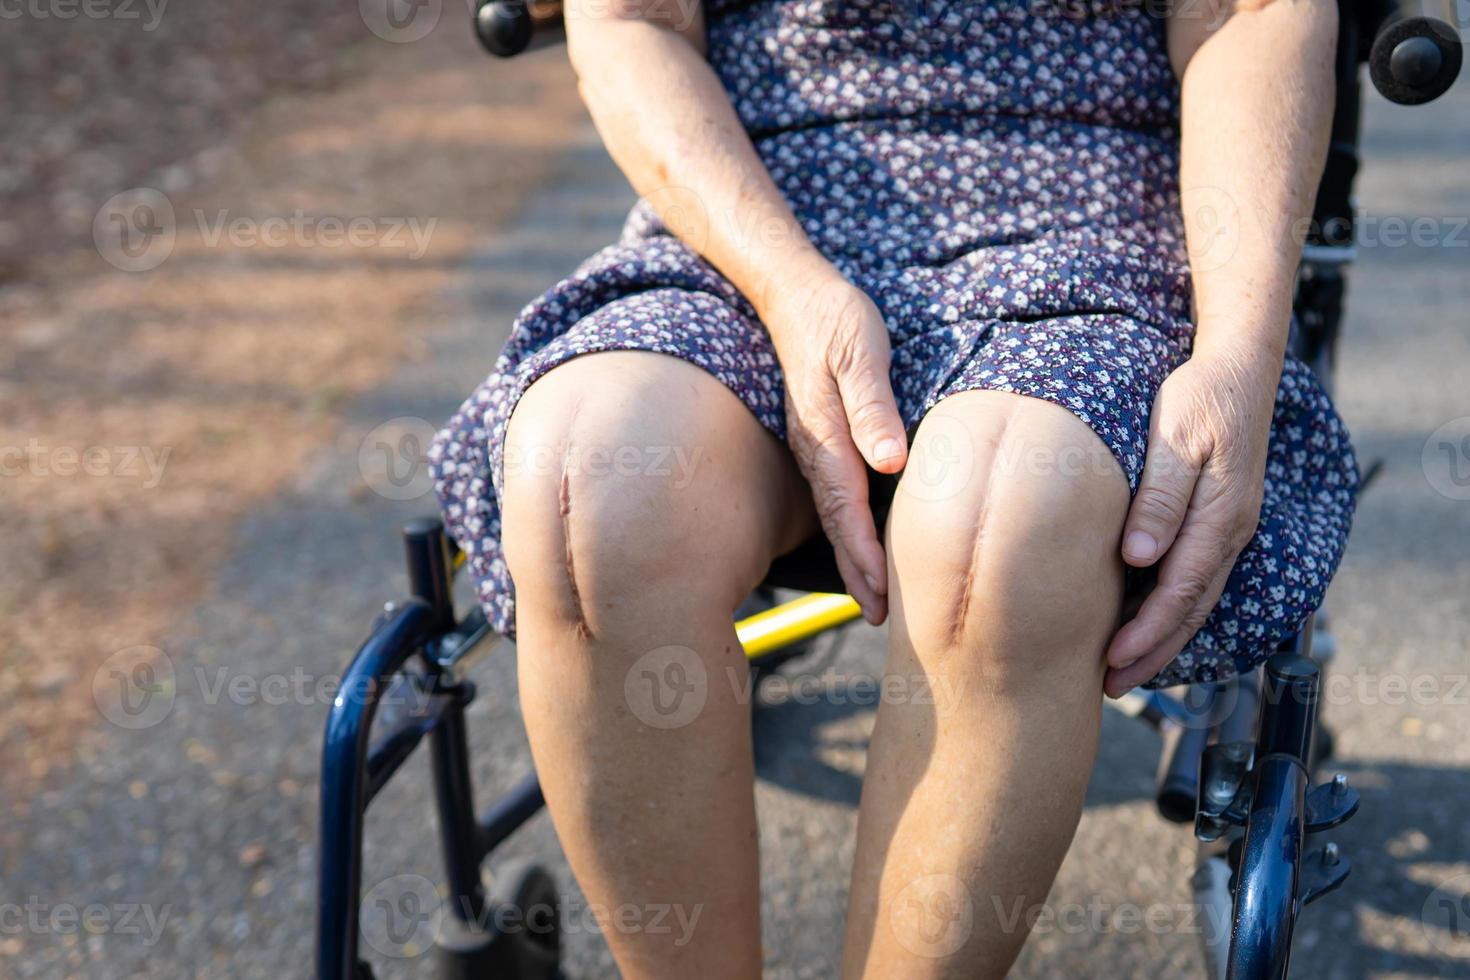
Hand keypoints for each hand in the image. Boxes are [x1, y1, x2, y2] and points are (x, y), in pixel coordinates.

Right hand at [764, 269, 907, 622]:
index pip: (846, 508)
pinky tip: (860, 541)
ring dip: (852, 555)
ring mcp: (813, 445)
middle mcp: (815, 448)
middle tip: (881, 617)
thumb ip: (872, 406)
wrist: (793, 292)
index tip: (882, 595)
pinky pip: (833, 493)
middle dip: (858, 572)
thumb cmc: (835, 317)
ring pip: (833, 512)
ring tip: (873, 595)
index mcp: (825, 435)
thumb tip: (890, 463)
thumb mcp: (860, 350)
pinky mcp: (819, 437)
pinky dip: (847, 527)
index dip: (864, 554)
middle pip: (836, 522)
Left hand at [1103, 345, 1279, 696]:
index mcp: (1221, 517)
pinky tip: (1140, 621)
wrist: (1236, 369)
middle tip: (1111, 687)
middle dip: (1152, 653)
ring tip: (1122, 670)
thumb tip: (1140, 557)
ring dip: (1160, 638)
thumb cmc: (1198, 397)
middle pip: (1190, 608)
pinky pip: (1194, 577)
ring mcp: (1227, 528)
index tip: (1112, 661)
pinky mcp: (1217, 520)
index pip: (1180, 591)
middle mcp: (1230, 531)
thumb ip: (1159, 497)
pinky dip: (1169, 608)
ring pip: (1194, 598)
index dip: (1147, 632)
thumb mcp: (1174, 437)